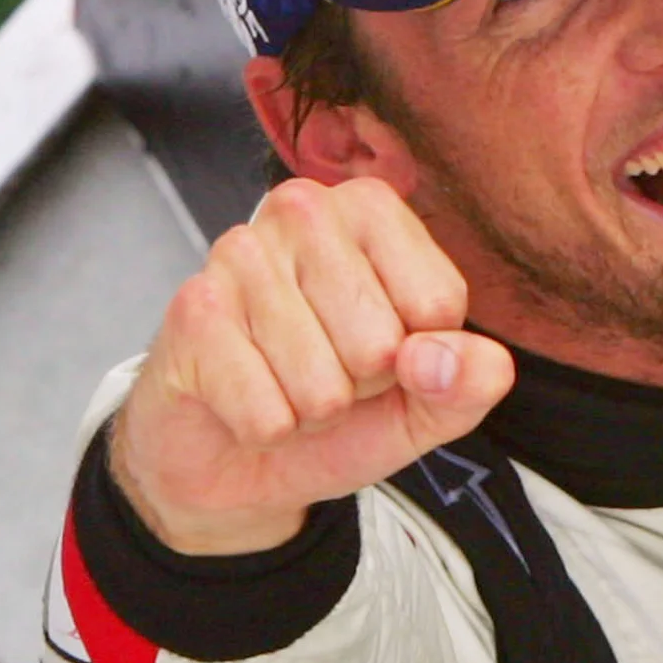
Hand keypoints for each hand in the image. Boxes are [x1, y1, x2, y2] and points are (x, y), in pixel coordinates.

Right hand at [109, 177, 513, 555]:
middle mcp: (303, 211)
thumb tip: (438, 360)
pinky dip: (267, 427)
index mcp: (373, 210)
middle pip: (381, 344)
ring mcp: (238, 254)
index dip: (421, 355)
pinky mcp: (192, 312)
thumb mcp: (432, 401)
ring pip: (323, 386)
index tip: (386, 350)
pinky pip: (269, 413)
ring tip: (286, 382)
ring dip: (312, 410)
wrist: (239, 452)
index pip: (439, 305)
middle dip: (362, 384)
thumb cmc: (343, 405)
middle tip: (327, 369)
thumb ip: (470, 380)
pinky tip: (246, 395)